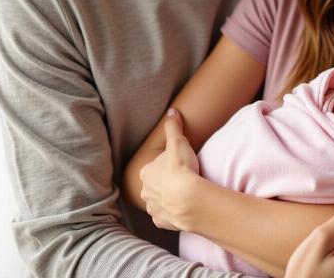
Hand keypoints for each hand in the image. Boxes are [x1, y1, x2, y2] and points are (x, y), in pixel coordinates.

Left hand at [140, 108, 199, 230]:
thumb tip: (171, 111)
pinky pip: (165, 216)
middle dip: (165, 182)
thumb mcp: (178, 142)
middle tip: (181, 178)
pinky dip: (172, 213)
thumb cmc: (181, 169)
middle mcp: (145, 191)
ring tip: (183, 194)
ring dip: (167, 198)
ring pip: (158, 201)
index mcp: (146, 172)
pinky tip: (182, 208)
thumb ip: (173, 127)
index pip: (155, 166)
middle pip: (155, 184)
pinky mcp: (162, 221)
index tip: (178, 164)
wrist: (188, 199)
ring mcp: (153, 207)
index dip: (167, 164)